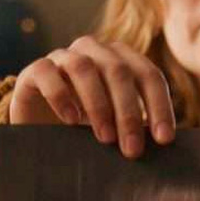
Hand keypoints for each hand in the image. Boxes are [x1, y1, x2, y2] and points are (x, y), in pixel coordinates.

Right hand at [9, 35, 176, 157]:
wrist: (40, 127)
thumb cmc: (86, 128)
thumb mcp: (115, 126)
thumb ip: (136, 128)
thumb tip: (163, 144)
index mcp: (121, 60)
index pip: (148, 75)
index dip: (159, 106)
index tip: (164, 139)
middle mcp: (94, 51)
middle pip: (118, 71)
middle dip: (128, 112)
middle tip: (132, 149)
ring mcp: (63, 57)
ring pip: (84, 68)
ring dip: (98, 104)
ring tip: (104, 137)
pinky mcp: (35, 70)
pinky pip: (47, 73)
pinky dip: (61, 96)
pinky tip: (71, 121)